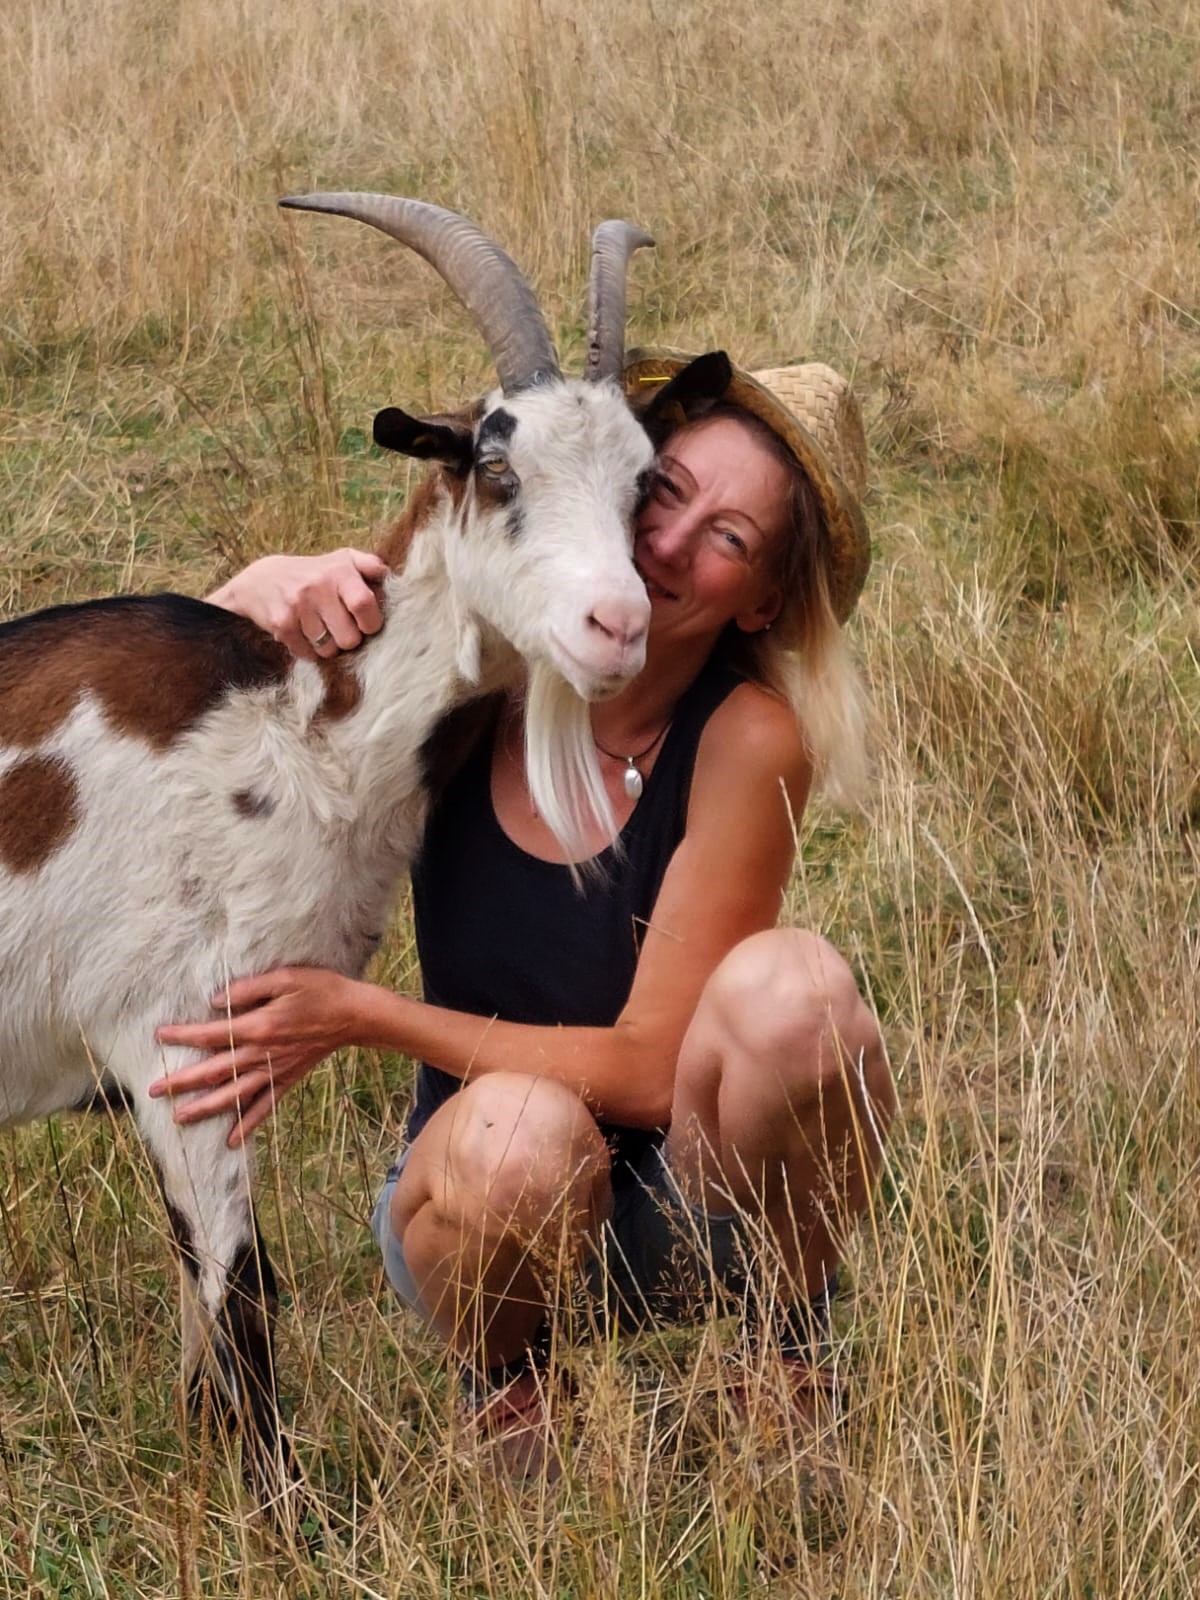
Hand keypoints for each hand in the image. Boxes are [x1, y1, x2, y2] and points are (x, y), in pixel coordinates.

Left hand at [151, 967, 366, 1146]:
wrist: (353, 1014)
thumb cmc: (320, 990)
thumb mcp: (285, 977)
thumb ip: (248, 988)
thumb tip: (215, 1001)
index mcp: (259, 1026)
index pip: (212, 1034)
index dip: (184, 1036)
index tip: (159, 1036)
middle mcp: (263, 1054)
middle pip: (215, 1071)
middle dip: (182, 1082)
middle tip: (153, 1091)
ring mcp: (275, 1071)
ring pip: (234, 1095)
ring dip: (205, 1108)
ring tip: (179, 1118)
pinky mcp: (288, 1079)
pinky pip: (265, 1107)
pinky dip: (248, 1125)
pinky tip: (232, 1140)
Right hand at [209, 549, 388, 660]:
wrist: (261, 580)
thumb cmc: (314, 573)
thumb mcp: (341, 560)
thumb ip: (369, 565)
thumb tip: (391, 575)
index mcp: (339, 571)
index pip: (364, 605)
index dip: (371, 623)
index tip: (367, 625)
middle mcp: (318, 586)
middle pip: (349, 638)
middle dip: (349, 640)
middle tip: (341, 628)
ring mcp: (298, 606)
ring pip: (329, 650)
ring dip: (328, 647)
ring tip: (322, 630)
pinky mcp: (282, 624)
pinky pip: (307, 654)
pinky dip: (309, 650)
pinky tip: (304, 634)